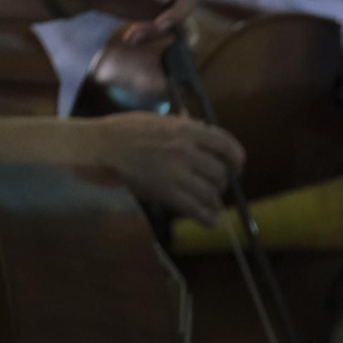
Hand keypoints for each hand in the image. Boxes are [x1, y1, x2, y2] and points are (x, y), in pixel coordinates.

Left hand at [55, 0, 199, 43]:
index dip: (179, 11)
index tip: (160, 24)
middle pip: (185, 13)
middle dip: (163, 27)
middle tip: (136, 32)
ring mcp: (171, 3)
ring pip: (178, 27)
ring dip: (154, 35)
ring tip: (130, 36)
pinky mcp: (163, 18)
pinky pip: (168, 34)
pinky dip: (152, 39)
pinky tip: (132, 38)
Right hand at [83, 113, 244, 225]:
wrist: (104, 146)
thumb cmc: (129, 129)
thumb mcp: (162, 120)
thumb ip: (187, 127)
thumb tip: (204, 130)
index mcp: (187, 131)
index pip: (225, 144)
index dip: (237, 157)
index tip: (238, 165)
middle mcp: (187, 152)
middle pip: (220, 172)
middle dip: (223, 181)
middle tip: (218, 185)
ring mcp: (177, 174)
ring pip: (211, 192)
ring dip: (216, 200)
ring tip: (214, 204)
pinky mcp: (166, 193)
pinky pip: (194, 208)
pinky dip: (207, 218)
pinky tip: (213, 222)